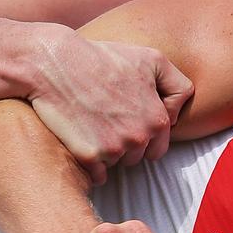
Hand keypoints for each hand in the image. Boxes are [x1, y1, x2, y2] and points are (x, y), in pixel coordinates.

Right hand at [31, 30, 193, 184]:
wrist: (54, 62)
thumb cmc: (103, 58)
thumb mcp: (152, 59)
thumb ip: (177, 86)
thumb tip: (175, 115)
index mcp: (157, 120)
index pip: (159, 146)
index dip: (143, 133)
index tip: (125, 117)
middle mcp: (139, 138)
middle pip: (137, 157)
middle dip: (126, 144)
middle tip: (106, 118)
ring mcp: (114, 149)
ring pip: (117, 164)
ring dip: (107, 152)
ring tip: (92, 123)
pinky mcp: (89, 157)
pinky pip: (97, 175)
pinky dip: (90, 163)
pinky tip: (80, 138)